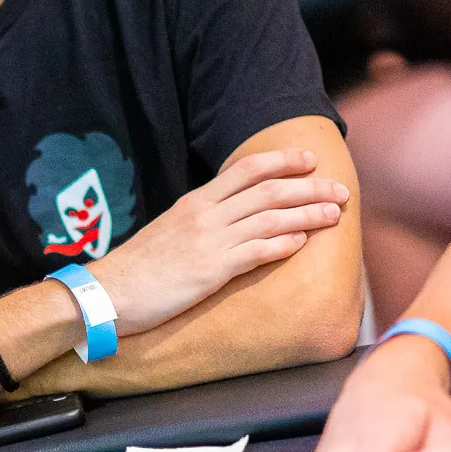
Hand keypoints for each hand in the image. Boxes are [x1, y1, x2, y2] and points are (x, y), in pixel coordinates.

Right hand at [91, 150, 349, 336]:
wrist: (111, 292)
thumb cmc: (140, 266)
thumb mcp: (171, 229)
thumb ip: (203, 219)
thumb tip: (232, 218)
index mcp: (197, 201)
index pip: (248, 169)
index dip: (283, 160)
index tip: (310, 159)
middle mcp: (207, 214)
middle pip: (269, 189)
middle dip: (310, 187)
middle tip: (340, 189)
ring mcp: (211, 241)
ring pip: (271, 217)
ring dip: (308, 213)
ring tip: (335, 214)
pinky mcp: (212, 270)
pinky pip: (257, 251)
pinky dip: (283, 242)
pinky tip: (303, 241)